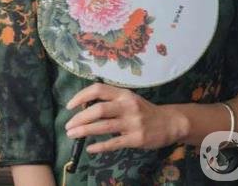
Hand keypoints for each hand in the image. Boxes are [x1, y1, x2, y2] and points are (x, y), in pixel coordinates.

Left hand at [64, 82, 187, 153]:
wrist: (169, 122)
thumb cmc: (144, 110)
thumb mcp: (129, 99)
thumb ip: (111, 101)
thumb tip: (84, 106)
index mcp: (123, 94)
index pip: (98, 89)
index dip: (81, 96)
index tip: (70, 106)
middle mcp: (127, 105)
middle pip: (98, 109)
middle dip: (80, 118)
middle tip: (68, 126)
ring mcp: (132, 122)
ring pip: (103, 126)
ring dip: (84, 131)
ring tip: (72, 135)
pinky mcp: (136, 139)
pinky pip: (114, 143)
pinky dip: (100, 146)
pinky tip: (90, 148)